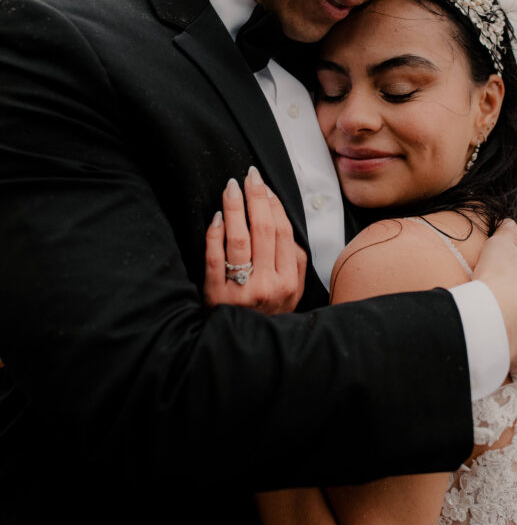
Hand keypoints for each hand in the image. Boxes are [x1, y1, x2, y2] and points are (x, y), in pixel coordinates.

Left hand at [204, 166, 306, 313]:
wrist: (243, 348)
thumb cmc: (266, 315)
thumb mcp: (292, 293)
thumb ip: (294, 261)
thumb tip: (283, 225)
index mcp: (289, 281)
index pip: (283, 232)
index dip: (273, 204)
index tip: (264, 186)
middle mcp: (268, 285)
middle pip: (263, 230)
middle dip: (256, 197)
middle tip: (249, 176)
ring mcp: (242, 290)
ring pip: (239, 239)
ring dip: (234, 208)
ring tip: (230, 188)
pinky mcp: (217, 295)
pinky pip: (215, 258)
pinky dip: (215, 234)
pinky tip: (216, 217)